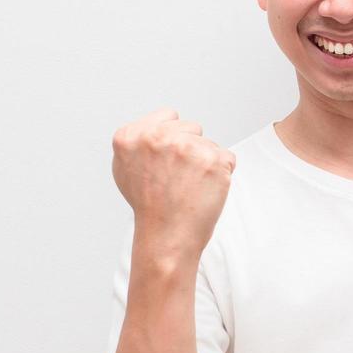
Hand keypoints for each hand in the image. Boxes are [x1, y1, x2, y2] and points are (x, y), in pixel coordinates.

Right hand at [111, 106, 236, 259]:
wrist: (167, 237)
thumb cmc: (149, 207)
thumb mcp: (125, 167)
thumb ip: (139, 140)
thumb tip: (159, 124)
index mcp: (131, 135)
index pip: (169, 115)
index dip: (173, 138)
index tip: (167, 161)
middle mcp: (157, 137)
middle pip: (192, 127)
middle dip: (190, 148)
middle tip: (177, 178)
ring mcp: (186, 147)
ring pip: (210, 144)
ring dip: (206, 162)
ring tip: (189, 186)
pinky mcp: (212, 160)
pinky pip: (227, 158)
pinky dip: (222, 174)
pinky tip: (204, 189)